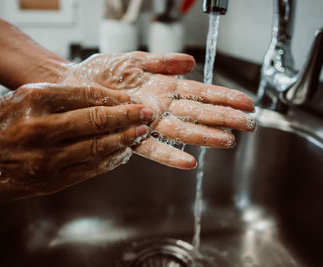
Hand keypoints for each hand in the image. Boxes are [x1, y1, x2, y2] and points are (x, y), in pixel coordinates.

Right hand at [0, 83, 153, 203]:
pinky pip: (90, 169)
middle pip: (98, 120)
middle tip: (147, 113)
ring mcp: (47, 158)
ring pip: (99, 146)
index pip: (87, 94)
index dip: (115, 97)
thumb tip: (99, 101)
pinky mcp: (50, 182)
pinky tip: (122, 154)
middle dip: (128, 116)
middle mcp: (41, 128)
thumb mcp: (19, 100)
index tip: (130, 98)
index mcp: (33, 100)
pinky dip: (110, 161)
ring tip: (139, 133)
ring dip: (124, 139)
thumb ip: (57, 99)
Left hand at [60, 52, 255, 168]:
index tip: (247, 103)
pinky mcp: (131, 135)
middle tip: (250, 125)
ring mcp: (147, 122)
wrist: (72, 84)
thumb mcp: (135, 59)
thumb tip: (191, 62)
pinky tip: (189, 162)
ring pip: (182, 130)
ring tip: (228, 141)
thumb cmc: (101, 71)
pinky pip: (153, 147)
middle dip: (225, 118)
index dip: (225, 97)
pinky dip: (170, 155)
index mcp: (165, 87)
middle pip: (199, 113)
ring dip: (206, 136)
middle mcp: (161, 107)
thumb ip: (164, 61)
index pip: (202, 92)